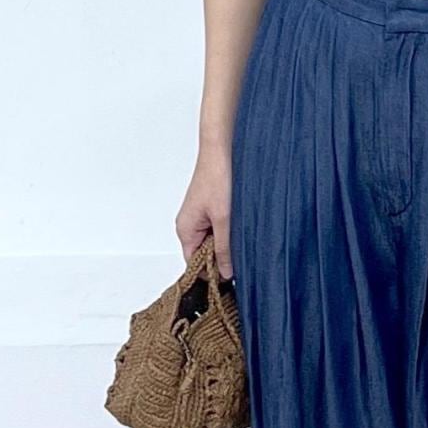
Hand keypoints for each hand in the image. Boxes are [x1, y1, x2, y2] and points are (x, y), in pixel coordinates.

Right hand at [176, 142, 231, 277]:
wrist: (222, 150)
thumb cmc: (217, 178)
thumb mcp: (225, 220)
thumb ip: (224, 249)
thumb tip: (226, 273)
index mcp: (185, 230)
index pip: (194, 265)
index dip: (212, 273)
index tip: (231, 276)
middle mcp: (189, 225)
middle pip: (204, 254)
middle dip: (222, 257)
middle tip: (241, 254)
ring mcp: (199, 217)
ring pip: (213, 241)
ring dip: (227, 242)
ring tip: (241, 234)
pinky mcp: (209, 209)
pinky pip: (218, 228)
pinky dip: (228, 230)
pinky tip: (240, 223)